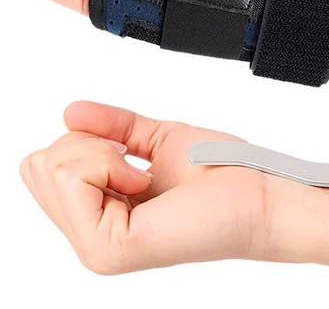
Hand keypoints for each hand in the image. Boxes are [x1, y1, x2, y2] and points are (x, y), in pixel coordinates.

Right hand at [19, 101, 269, 273]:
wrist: (259, 193)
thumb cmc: (221, 172)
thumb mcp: (156, 139)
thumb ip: (112, 128)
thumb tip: (70, 112)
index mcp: (101, 214)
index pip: (43, 168)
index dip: (84, 143)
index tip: (130, 153)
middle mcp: (93, 235)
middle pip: (38, 165)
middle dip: (86, 143)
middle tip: (135, 161)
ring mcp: (98, 247)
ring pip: (49, 169)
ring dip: (100, 152)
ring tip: (144, 174)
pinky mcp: (110, 248)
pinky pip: (72, 180)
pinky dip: (109, 163)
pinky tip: (146, 182)